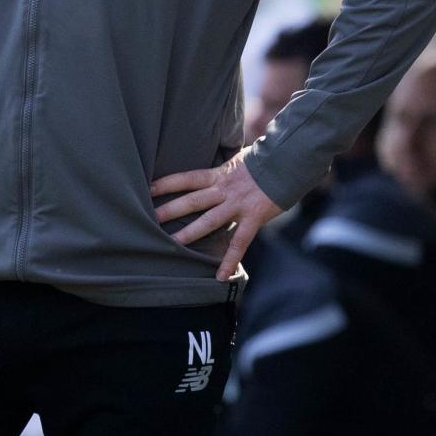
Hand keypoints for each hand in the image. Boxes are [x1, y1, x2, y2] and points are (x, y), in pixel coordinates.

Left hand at [152, 151, 284, 279]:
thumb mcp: (238, 159)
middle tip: (147, 220)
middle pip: (191, 201)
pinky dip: (229, 260)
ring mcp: (238, 205)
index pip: (187, 178)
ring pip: (208, 221)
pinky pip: (239, 243)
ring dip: (189, 234)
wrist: (289, 162)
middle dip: (169, 210)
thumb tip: (214, 168)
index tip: (147, 189)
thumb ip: (224, 168)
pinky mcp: (253, 218)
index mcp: (219, 175)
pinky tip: (220, 276)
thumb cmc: (265, 160)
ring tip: (170, 245)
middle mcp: (224, 190)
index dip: (167, 183)